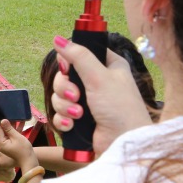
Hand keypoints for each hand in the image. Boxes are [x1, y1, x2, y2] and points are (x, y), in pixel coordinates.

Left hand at [0, 119, 37, 171]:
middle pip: (3, 129)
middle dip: (7, 121)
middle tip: (9, 111)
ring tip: (16, 114)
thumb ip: (9, 128)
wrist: (29, 159)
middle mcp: (1, 142)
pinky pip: (12, 134)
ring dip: (13, 124)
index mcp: (0, 142)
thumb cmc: (23, 149)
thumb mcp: (16, 137)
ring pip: (8, 131)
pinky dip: (16, 129)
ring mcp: (6, 143)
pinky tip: (21, 121)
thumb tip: (2, 120)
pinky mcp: (11, 143)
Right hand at [51, 36, 153, 153]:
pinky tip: (73, 125)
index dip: (69, 61)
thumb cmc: (120, 108)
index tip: (68, 68)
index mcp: (108, 66)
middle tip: (76, 96)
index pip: (80, 53)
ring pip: (59, 96)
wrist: (123, 143)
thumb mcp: (99, 77)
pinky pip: (60, 114)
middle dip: (65, 89)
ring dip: (65, 106)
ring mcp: (88, 102)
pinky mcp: (79, 120)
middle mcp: (97, 82)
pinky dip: (64, 120)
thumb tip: (58, 39)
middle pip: (64, 76)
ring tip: (79, 114)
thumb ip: (78, 56)